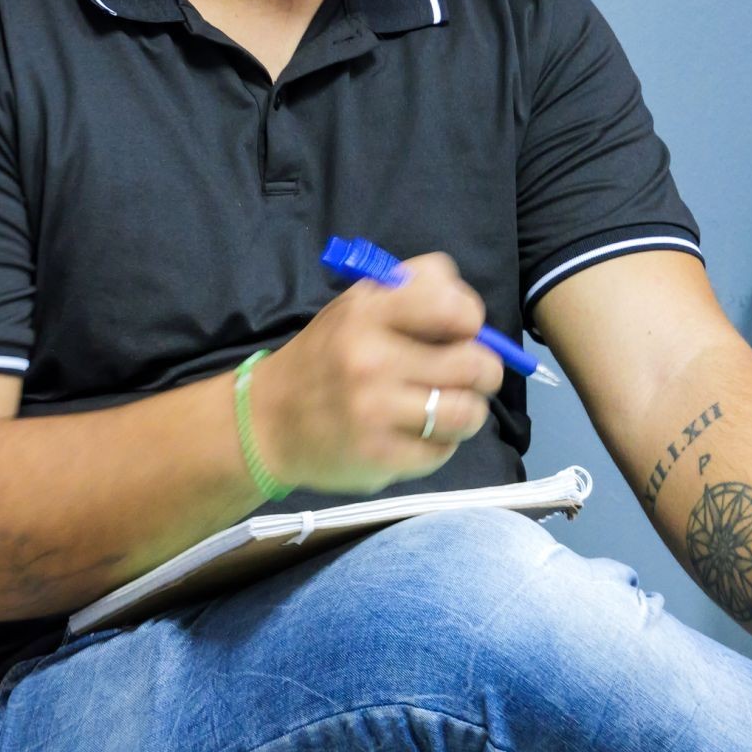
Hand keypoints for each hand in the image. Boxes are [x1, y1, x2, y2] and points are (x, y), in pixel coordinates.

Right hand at [252, 252, 504, 493]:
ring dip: (469, 411)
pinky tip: (418, 434)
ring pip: (468, 412)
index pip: (455, 307)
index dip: (471, 319)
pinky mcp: (379, 456)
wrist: (268, 419)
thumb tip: (477, 321)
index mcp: (369, 311)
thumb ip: (415, 295)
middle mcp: (371, 358)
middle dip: (483, 371)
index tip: (462, 331)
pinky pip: (442, 450)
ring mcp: (375, 410)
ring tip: (448, 408)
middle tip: (469, 376)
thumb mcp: (359, 305)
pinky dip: (440, 444)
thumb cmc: (328, 355)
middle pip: (474, 364)